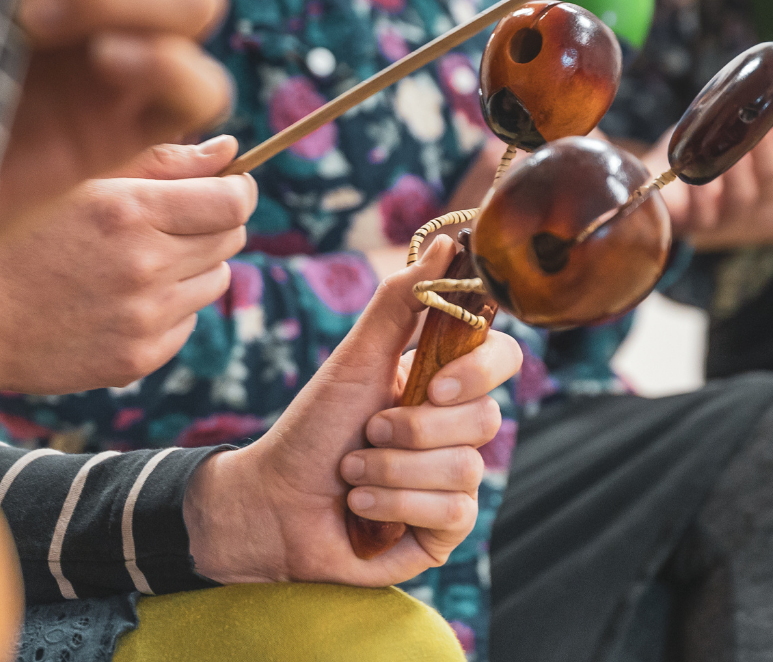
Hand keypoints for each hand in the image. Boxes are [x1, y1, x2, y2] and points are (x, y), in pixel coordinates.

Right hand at [0, 137, 254, 396]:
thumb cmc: (20, 234)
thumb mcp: (80, 181)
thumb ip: (161, 162)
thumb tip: (229, 151)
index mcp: (128, 211)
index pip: (233, 200)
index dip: (236, 189)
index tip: (224, 187)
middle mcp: (143, 266)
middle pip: (231, 238)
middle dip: (212, 223)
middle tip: (168, 222)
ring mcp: (143, 318)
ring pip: (215, 280)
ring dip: (193, 266)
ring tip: (138, 261)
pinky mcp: (139, 358)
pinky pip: (187, 322)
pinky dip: (169, 307)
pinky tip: (121, 298)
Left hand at [184, 236, 519, 585]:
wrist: (271, 504)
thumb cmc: (310, 429)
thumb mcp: (354, 359)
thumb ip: (400, 302)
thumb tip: (450, 243)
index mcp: (441, 383)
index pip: (502, 360)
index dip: (480, 371)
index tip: (434, 383)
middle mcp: (454, 431)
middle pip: (484, 419)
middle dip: (411, 430)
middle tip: (365, 433)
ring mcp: (453, 482)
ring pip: (465, 470)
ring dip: (391, 471)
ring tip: (352, 476)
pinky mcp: (443, 530)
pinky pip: (455, 513)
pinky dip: (397, 507)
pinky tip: (363, 509)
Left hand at [652, 80, 772, 234]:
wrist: (661, 175)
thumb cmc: (706, 145)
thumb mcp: (738, 119)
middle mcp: (758, 194)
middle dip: (766, 145)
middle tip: (752, 118)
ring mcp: (727, 212)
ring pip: (744, 197)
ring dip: (736, 168)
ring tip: (724, 144)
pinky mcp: (695, 222)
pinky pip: (704, 216)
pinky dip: (701, 194)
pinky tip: (692, 169)